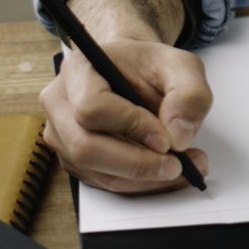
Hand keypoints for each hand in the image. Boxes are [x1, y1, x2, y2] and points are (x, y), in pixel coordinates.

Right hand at [38, 21, 212, 194]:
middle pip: (86, 147)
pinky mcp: (74, 159)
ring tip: (183, 168)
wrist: (134, 71)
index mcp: (78, 69)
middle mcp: (60, 104)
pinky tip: (166, 173)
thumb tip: (179, 137)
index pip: (92, 107)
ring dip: (142, 179)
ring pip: (96, 171)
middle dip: (136, 164)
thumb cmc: (150, 66)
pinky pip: (103, 181)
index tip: (166, 138)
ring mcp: (62, 135)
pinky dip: (139, 183)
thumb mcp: (181, 65)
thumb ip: (189, 94)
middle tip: (178, 165)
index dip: (130, 126)